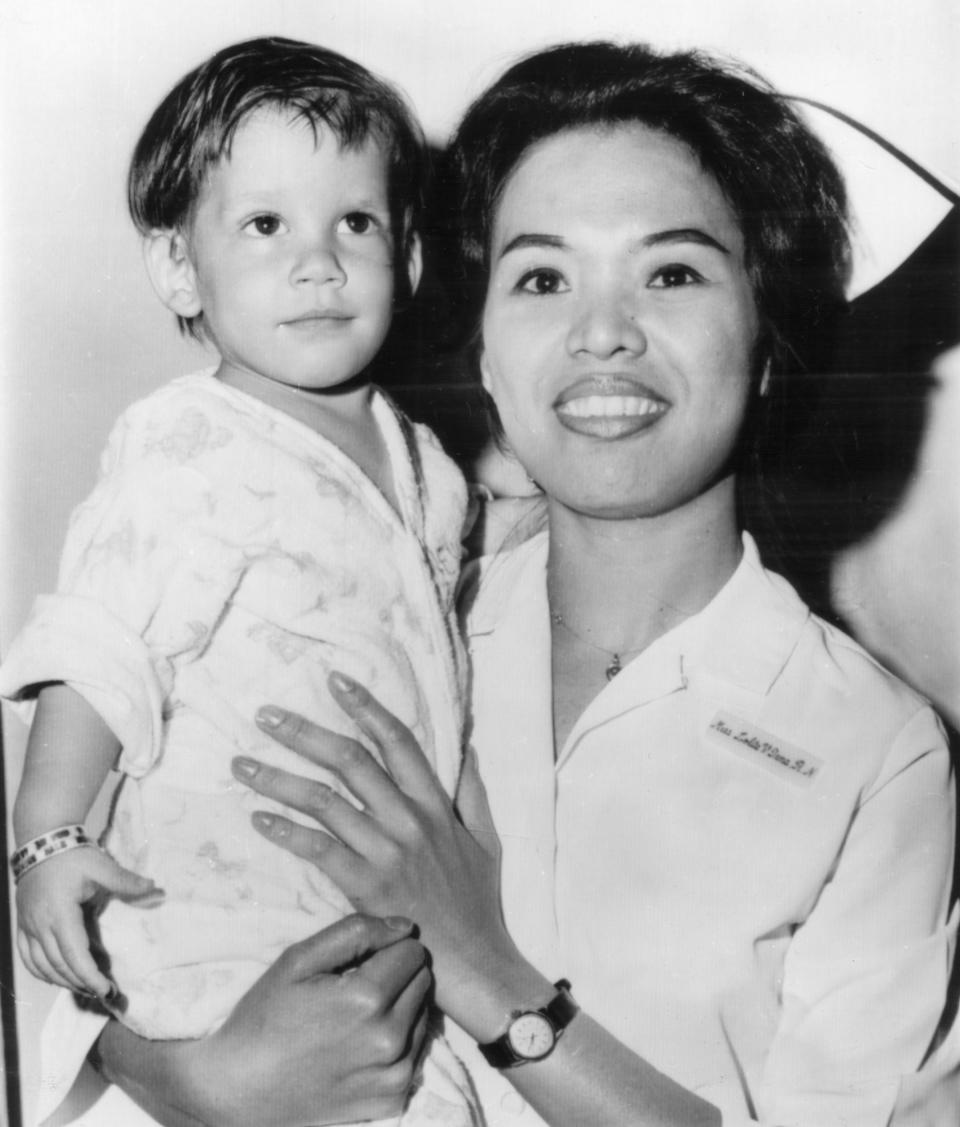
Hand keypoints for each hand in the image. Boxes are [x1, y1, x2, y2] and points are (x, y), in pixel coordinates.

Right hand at [16, 847, 158, 996]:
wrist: (41, 841)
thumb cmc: (72, 854)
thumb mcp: (101, 866)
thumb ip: (126, 882)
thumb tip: (155, 887)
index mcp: (60, 912)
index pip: (74, 955)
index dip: (90, 977)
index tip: (106, 990)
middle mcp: (40, 924)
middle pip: (59, 965)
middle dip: (81, 983)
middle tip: (103, 993)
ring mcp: (27, 926)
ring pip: (41, 966)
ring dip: (62, 980)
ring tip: (85, 988)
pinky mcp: (22, 924)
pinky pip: (28, 957)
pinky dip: (42, 972)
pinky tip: (57, 977)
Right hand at [100, 914, 431, 1126]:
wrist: (239, 1089)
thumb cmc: (266, 1017)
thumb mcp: (299, 959)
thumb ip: (357, 932)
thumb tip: (406, 927)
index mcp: (367, 998)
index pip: (413, 951)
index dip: (388, 947)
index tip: (362, 959)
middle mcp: (388, 1039)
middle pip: (423, 981)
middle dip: (397, 975)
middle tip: (357, 985)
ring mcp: (393, 1074)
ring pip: (423, 1016)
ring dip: (400, 1008)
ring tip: (357, 1016)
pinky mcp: (392, 1099)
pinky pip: (416, 1054)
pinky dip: (398, 1044)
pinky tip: (362, 1044)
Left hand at [233, 673, 512, 1021]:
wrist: (478, 966)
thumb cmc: (479, 905)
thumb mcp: (486, 841)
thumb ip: (474, 792)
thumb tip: (468, 747)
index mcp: (437, 805)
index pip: (398, 742)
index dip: (366, 707)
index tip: (335, 680)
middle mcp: (410, 821)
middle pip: (351, 761)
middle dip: (305, 733)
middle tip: (266, 714)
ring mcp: (388, 854)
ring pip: (326, 801)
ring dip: (279, 779)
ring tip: (241, 764)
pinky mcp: (367, 889)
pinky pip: (319, 851)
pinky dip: (287, 833)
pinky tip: (258, 820)